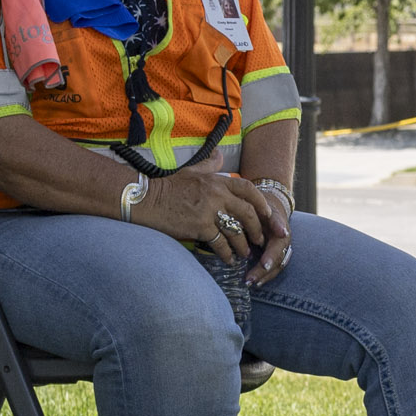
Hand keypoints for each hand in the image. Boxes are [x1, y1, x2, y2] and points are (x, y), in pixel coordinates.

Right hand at [131, 167, 290, 282]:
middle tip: (259, 240)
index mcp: (217, 181)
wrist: (146, 200)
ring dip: (243, 245)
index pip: (248, 190)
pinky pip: (220, 244)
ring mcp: (209, 211)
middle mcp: (217, 194)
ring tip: (245, 253)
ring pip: (236, 231)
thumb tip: (219, 155)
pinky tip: (228, 260)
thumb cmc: (168, 187)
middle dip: (257, 229)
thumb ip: (209, 164)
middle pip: (247, 213)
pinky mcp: (200, 227)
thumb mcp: (191, 171)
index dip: (261, 203)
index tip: (268, 215)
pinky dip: (227, 254)